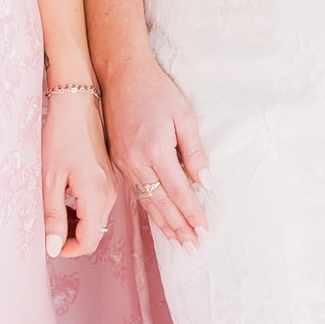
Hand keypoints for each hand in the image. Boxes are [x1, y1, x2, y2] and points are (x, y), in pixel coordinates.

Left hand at [44, 85, 115, 260]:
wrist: (77, 105)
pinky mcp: (108, 180)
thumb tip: (53, 248)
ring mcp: (110, 187)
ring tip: (52, 209)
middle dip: (69, 237)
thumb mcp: (50, 180)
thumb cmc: (60, 137)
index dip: (67, 249)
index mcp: (96, 196)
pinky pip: (97, 207)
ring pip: (95, 221)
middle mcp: (109, 195)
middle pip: (93, 234)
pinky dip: (80, 211)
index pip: (88, 242)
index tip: (48, 242)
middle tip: (46, 225)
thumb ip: (53, 217)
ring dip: (74, 224)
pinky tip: (63, 197)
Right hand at [105, 45, 207, 247]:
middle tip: (193, 248)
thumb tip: (205, 182)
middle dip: (179, 228)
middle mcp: (136, 161)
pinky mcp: (119, 161)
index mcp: (155, 150)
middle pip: (161, 204)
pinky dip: (150, 209)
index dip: (192, 213)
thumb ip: (194, 151)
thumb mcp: (183, 115)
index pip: (179, 191)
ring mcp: (124, 163)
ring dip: (164, 224)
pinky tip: (160, 220)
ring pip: (147, 202)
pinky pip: (138, 191)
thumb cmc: (156, 91)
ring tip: (179, 242)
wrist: (121, 75)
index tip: (204, 231)